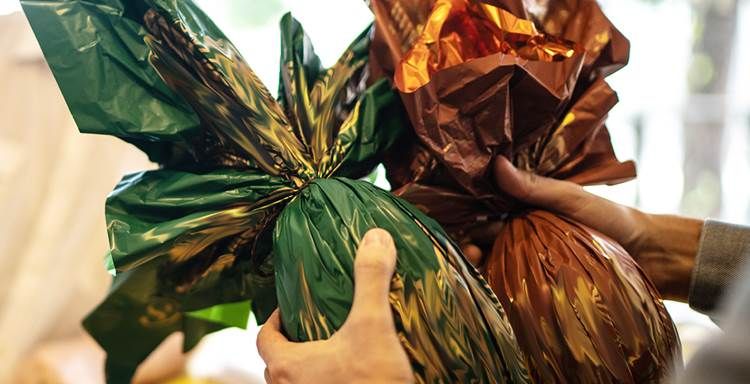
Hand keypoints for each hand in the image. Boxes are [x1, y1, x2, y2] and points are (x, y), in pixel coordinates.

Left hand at [257, 228, 412, 383]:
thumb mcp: (373, 326)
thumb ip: (370, 280)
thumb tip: (374, 237)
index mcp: (287, 367)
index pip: (264, 338)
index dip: (274, 320)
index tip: (290, 306)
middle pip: (277, 363)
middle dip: (293, 343)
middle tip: (315, 324)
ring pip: (296, 383)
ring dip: (309, 366)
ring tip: (335, 349)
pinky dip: (325, 381)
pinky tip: (351, 374)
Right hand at [485, 156, 703, 301]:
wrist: (648, 254)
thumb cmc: (610, 219)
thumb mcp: (571, 198)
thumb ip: (534, 186)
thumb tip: (496, 164)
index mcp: (525, 205)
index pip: (486, 207)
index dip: (468, 211)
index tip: (458, 217)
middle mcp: (521, 230)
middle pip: (482, 233)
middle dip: (467, 239)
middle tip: (467, 248)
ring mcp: (528, 256)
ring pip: (491, 258)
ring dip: (478, 261)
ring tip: (475, 263)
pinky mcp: (537, 282)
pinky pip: (509, 282)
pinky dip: (494, 282)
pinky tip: (486, 284)